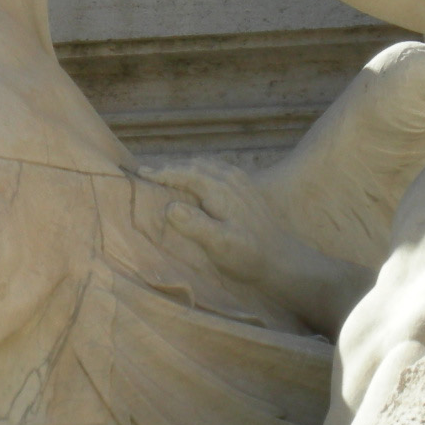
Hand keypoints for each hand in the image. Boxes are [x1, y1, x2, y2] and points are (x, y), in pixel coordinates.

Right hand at [146, 159, 291, 284]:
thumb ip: (195, 224)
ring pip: (206, 164)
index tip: (140, 172)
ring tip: (167, 173)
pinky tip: (197, 179)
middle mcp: (230, 178)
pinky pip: (217, 169)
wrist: (283, 260)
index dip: (161, 172)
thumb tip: (169, 206)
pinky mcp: (247, 187)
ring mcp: (241, 180)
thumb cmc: (249, 256)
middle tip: (147, 171)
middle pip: (193, 164)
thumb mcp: (219, 245)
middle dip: (170, 167)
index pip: (184, 173)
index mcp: (220, 188)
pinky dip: (200, 169)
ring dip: (185, 167)